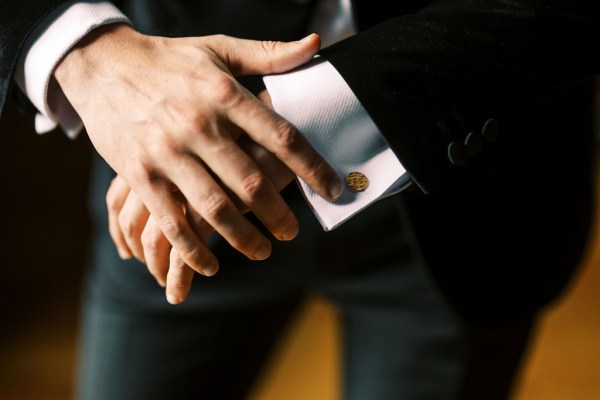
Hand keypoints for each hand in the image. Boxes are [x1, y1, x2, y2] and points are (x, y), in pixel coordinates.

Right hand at [55, 24, 341, 275]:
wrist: (102, 65)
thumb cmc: (169, 60)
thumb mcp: (219, 49)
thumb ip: (270, 54)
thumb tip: (316, 46)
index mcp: (225, 94)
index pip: (282, 136)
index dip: (313, 167)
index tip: (333, 189)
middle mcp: (199, 125)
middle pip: (250, 182)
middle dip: (278, 215)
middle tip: (293, 233)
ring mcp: (167, 152)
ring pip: (214, 208)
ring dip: (243, 238)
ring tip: (262, 251)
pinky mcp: (140, 174)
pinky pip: (171, 222)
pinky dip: (192, 250)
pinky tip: (210, 265)